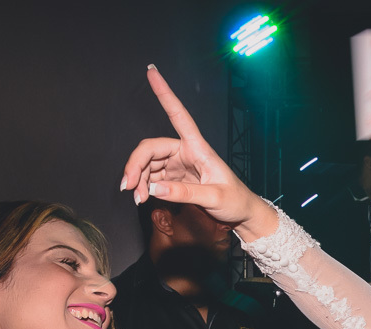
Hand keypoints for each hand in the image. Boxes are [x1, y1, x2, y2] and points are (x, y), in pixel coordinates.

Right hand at [121, 66, 273, 237]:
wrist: (242, 214)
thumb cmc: (235, 200)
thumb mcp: (215, 197)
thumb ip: (185, 194)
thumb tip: (154, 189)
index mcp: (198, 148)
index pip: (178, 115)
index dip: (164, 93)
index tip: (152, 71)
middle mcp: (185, 152)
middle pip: (151, 148)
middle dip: (135, 165)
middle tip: (127, 186)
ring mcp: (178, 165)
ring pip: (148, 164)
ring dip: (138, 179)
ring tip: (137, 198)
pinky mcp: (174, 179)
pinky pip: (152, 178)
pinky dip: (143, 187)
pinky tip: (142, 198)